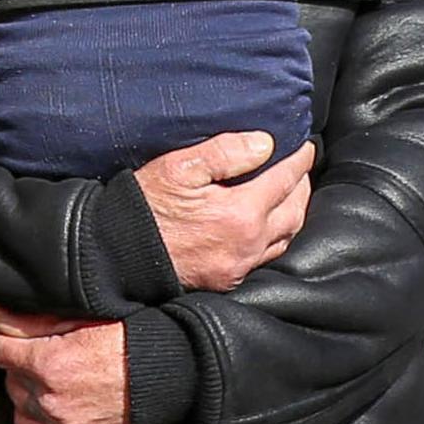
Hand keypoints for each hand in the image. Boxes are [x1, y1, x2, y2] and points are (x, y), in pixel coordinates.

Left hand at [0, 306, 131, 423]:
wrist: (162, 376)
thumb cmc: (127, 340)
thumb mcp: (80, 319)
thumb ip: (31, 320)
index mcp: (50, 363)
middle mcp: (51, 399)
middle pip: (9, 377)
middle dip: (17, 363)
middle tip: (38, 352)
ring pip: (19, 405)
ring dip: (26, 390)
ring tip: (47, 376)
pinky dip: (36, 418)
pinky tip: (49, 402)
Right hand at [135, 132, 310, 293]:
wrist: (118, 254)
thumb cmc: (145, 207)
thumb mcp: (180, 167)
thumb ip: (225, 152)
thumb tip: (265, 144)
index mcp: (240, 213)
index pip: (285, 180)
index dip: (299, 160)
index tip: (305, 146)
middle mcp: (247, 244)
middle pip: (294, 212)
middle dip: (302, 186)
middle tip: (300, 167)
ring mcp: (239, 266)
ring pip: (285, 237)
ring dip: (293, 212)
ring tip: (289, 193)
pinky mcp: (228, 279)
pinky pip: (266, 257)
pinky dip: (276, 236)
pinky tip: (268, 225)